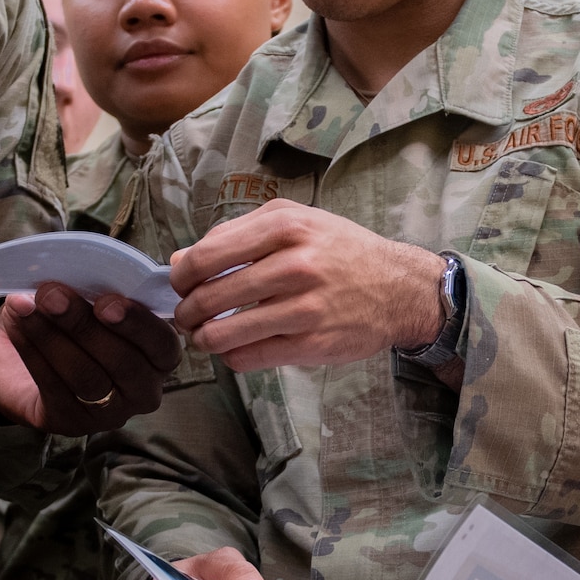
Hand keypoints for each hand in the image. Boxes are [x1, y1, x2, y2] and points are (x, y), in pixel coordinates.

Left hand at [0, 283, 178, 432]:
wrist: (24, 355)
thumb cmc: (73, 318)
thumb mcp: (90, 298)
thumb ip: (96, 289)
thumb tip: (76, 272)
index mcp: (159, 354)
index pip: (161, 343)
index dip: (136, 323)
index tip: (105, 301)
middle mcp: (143, 390)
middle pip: (121, 362)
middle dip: (82, 325)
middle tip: (50, 295)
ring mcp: (109, 412)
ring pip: (86, 376)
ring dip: (51, 337)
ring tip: (26, 305)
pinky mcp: (71, 423)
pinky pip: (53, 388)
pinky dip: (32, 352)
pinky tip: (17, 325)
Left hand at [168, 199, 442, 371]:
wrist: (400, 288)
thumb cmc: (340, 250)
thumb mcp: (294, 221)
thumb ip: (235, 235)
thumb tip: (179, 260)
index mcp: (285, 227)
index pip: (206, 256)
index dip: (181, 275)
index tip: (180, 283)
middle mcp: (295, 265)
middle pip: (209, 296)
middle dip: (186, 311)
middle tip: (186, 315)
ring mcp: (305, 308)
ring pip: (223, 333)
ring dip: (203, 338)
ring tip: (204, 334)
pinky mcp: (312, 345)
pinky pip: (248, 358)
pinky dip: (231, 356)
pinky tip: (235, 348)